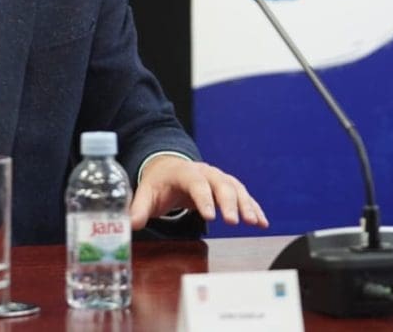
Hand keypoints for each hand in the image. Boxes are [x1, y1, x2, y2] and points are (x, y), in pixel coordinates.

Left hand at [130, 156, 267, 229]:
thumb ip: (139, 208)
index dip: (204, 199)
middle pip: (220, 184)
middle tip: (234, 222)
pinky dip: (254, 207)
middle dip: (228, 203)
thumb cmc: (158, 182)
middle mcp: (205, 172)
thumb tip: (130, 224)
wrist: (169, 166)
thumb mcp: (146, 192)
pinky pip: (243, 195)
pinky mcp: (227, 186)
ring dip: (246, 205)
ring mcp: (218, 177)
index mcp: (184, 171)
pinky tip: (262, 222)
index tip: (210, 217)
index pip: (196, 183)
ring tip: (255, 223)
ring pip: (235, 188)